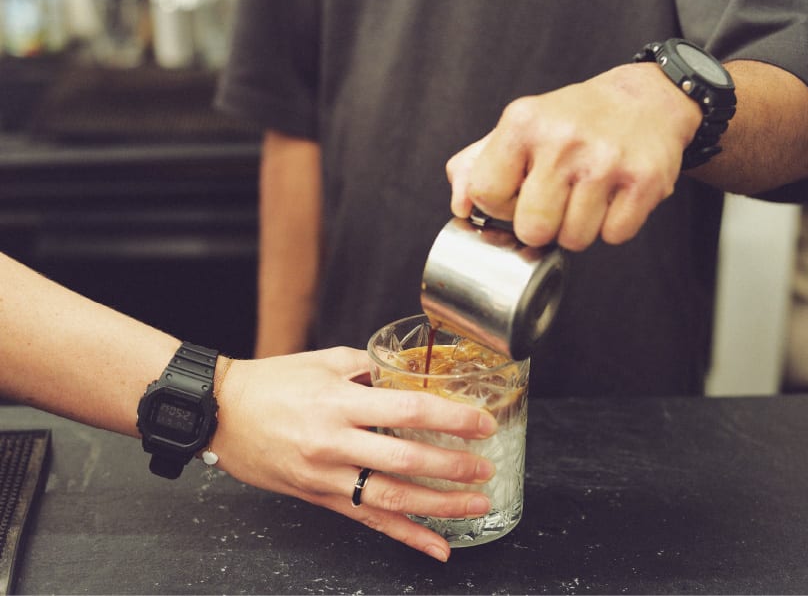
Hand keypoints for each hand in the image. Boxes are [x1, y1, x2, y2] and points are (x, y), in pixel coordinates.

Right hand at [209, 347, 498, 562]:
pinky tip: (436, 547)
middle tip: (486, 467)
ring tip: (476, 504)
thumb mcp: (325, 360)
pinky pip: (368, 519)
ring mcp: (326, 475)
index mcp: (339, 401)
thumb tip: (410, 372)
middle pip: (406, 460)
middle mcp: (334, 442)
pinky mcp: (319, 497)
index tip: (480, 423)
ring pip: (391, 498)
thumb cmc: (271, 382)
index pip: (408, 411)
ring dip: (440, 507)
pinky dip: (406, 537)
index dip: (451, 418)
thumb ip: (370, 366)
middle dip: (453, 467)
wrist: (220, 414)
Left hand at [447, 63, 700, 250]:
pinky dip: (613, 226)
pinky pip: (615, 236)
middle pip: (532, 228)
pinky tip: (613, 197)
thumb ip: (477, 166)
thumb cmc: (572, 121)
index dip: (500, 205)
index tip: (519, 191)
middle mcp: (563, 140)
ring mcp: (606, 161)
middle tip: (556, 201)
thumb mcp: (519, 128)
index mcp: (523, 123)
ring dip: (578, 229)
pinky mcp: (645, 180)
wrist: (645, 99)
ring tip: (586, 197)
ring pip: (575, 240)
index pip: (487, 195)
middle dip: (542, 226)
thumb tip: (460, 207)